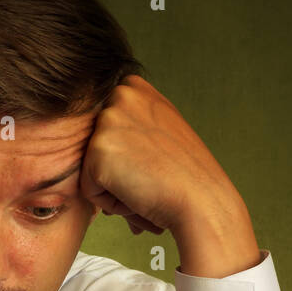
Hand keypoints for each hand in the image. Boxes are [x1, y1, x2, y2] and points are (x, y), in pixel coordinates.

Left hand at [80, 75, 260, 275]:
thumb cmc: (186, 176)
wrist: (202, 199)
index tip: (156, 160)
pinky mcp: (97, 151)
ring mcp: (107, 121)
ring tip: (148, 184)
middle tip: (153, 176)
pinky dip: (111, 202)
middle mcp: (120, 95)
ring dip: (115, 188)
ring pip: (92, 170)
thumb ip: (135, 122)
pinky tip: (139, 194)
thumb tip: (111, 141)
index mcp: (135, 88)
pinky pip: (89, 190)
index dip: (129, 155)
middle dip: (120, 172)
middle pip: (97, 149)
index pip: (107, 131)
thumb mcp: (163, 129)